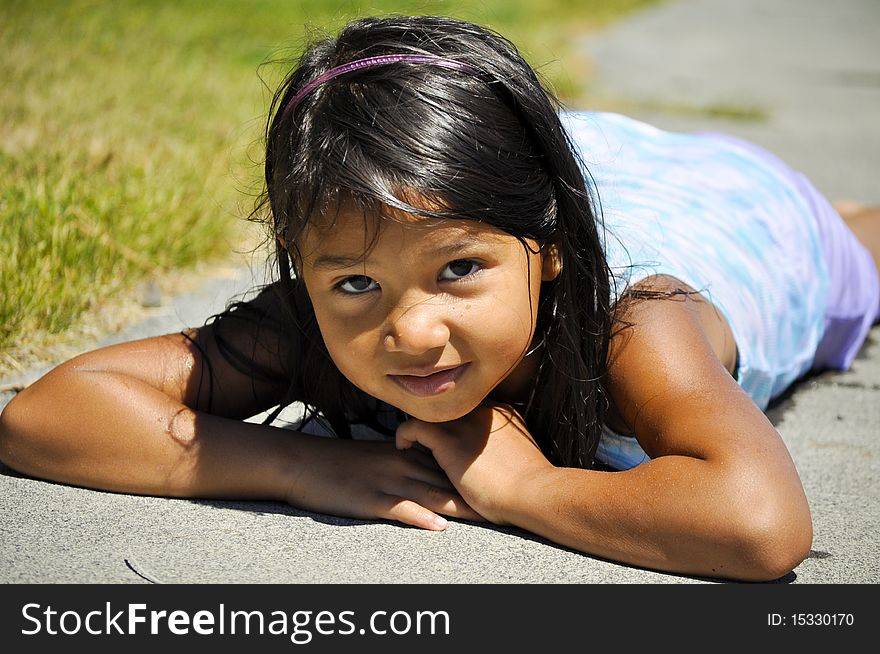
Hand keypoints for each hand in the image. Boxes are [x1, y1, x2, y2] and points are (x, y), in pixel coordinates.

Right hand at [283, 436, 483, 530]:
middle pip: (446, 477)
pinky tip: (438, 525)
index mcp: (404, 452)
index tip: (502, 477)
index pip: (446, 460)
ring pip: (429, 492)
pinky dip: (420, 516)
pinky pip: (399, 508)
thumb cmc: (337, 461)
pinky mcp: (369, 499)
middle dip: (476, 489)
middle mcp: (400, 463)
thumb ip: (405, 456)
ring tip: (486, 516)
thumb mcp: (375, 452)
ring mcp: (385, 481)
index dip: (473, 470)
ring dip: (458, 504)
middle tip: (505, 500)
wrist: (300, 462)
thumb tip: (431, 463)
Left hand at [395, 404, 553, 523]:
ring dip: (417, 426)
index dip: (452, 420)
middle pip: (446, 406)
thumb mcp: (520, 456)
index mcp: (500, 414)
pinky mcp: (449, 440)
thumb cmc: (531, 486)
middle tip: (421, 437)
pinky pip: (414, 426)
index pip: (466, 405)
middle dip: (434, 420)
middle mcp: (481, 411)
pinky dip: (405, 435)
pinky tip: (403, 447)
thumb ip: (504, 447)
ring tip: (409, 441)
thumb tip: (495, 458)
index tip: (444, 435)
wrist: (534, 493)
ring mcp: (464, 423)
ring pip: (428, 412)